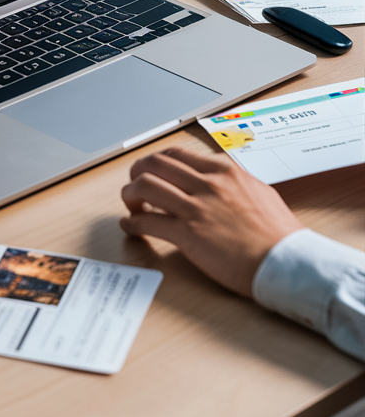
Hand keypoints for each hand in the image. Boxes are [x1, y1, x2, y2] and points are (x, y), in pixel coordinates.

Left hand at [120, 146, 302, 296]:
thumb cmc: (279, 235)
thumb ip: (234, 184)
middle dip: (137, 173)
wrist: (286, 262)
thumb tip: (222, 184)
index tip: (152, 173)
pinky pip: (147, 222)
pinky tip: (131, 228)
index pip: (176, 154)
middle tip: (134, 186)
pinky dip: (132, 224)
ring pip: (145, 186)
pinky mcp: (188, 234)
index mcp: (224, 172)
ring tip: (131, 207)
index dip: (157, 163)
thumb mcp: (259, 193)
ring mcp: (196, 207)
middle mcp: (207, 184)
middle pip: (154, 163)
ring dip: (130, 195)